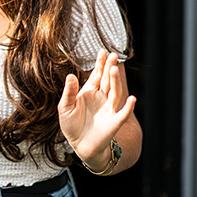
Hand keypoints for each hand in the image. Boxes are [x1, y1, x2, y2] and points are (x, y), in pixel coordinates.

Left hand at [58, 49, 135, 170]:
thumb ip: (69, 92)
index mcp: (90, 92)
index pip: (96, 75)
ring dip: (116, 81)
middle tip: (113, 55)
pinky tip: (132, 99)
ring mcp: (109, 109)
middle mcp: (101, 98)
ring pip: (115, 92)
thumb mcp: (65, 107)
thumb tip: (70, 75)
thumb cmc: (71, 125)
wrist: (79, 145)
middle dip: (110, 68)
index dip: (99, 64)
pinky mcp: (114, 122)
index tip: (102, 51)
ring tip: (114, 69)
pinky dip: (128, 107)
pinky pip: (123, 113)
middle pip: (107, 80)